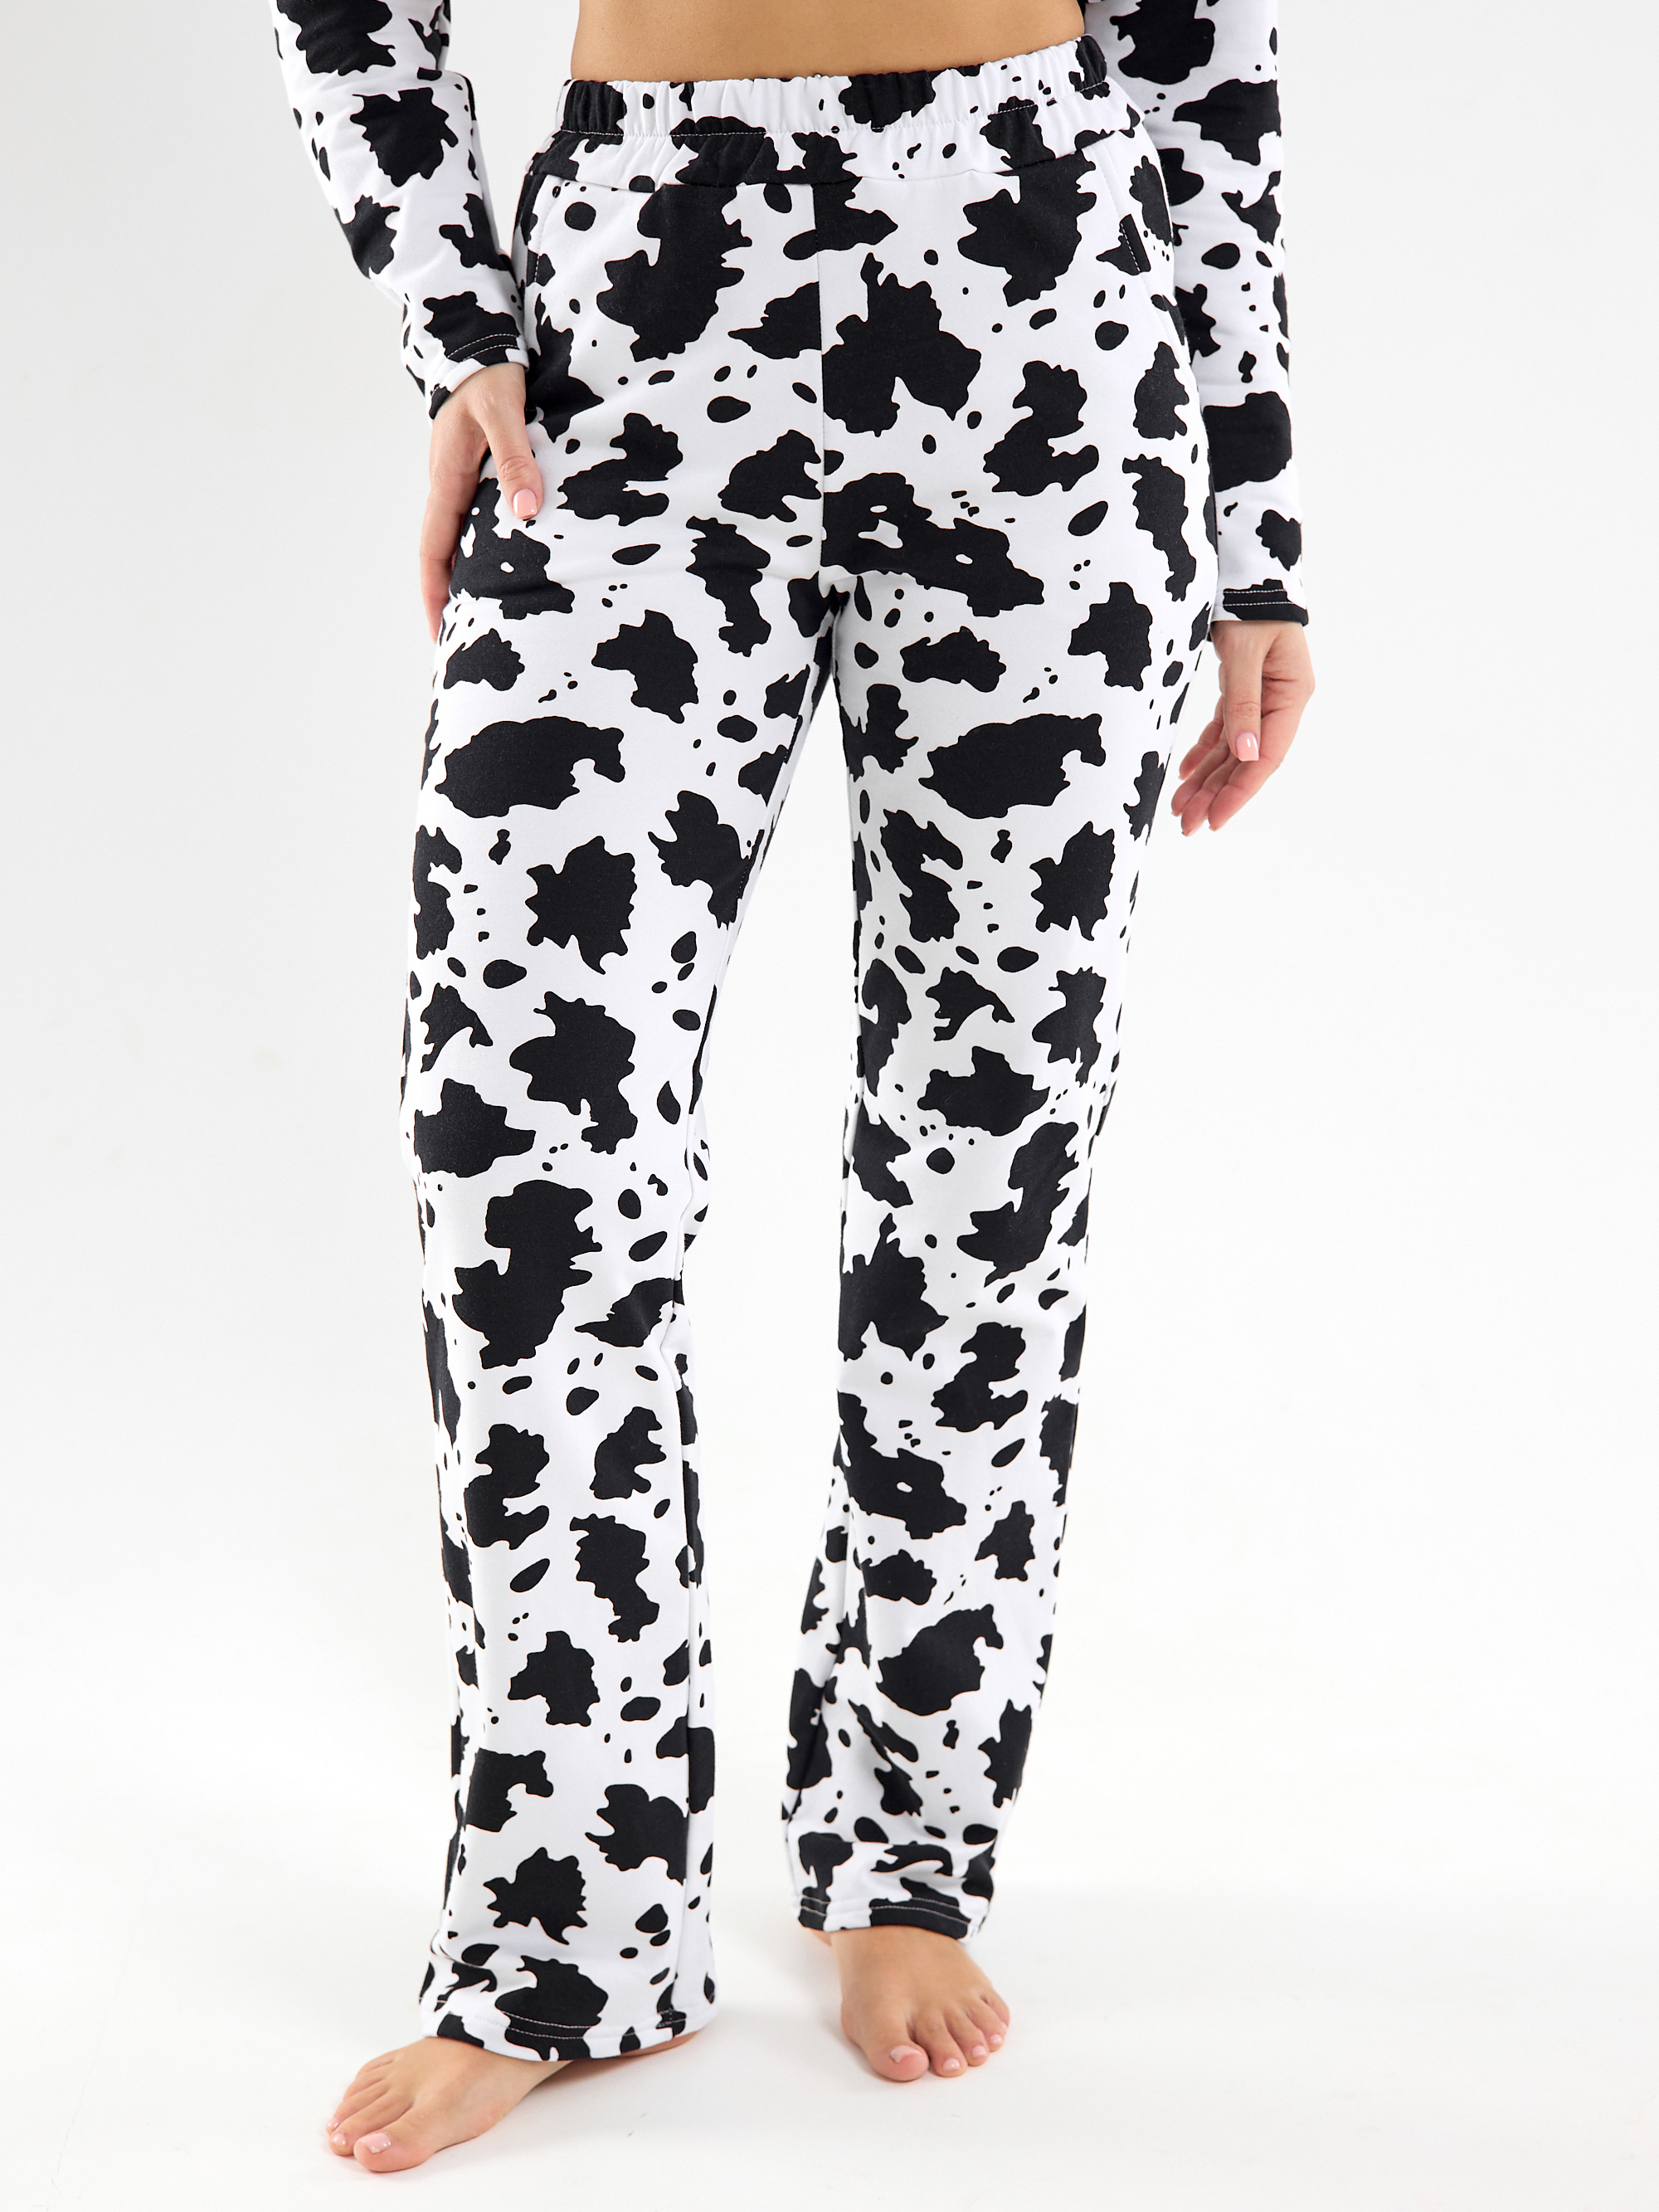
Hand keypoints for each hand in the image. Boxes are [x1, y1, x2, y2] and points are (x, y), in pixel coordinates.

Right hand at [419, 363, 542, 640]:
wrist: (477, 343)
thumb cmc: (490, 376)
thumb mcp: (504, 412)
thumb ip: (517, 457)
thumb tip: (525, 509)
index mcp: (448, 479)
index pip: (434, 550)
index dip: (435, 593)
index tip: (438, 632)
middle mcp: (448, 485)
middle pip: (441, 554)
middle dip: (446, 598)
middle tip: (459, 641)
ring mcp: (460, 479)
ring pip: (457, 539)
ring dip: (463, 576)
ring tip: (480, 615)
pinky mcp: (475, 471)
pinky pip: (473, 520)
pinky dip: (480, 549)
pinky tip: (499, 566)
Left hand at [1169, 619, 1314, 833]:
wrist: (1245, 566)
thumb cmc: (1250, 602)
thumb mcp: (1245, 652)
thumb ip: (1243, 703)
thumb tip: (1246, 755)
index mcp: (1291, 695)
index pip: (1267, 756)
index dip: (1240, 791)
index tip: (1214, 820)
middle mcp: (1280, 700)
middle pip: (1248, 760)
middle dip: (1216, 794)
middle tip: (1186, 825)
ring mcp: (1262, 695)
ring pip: (1233, 749)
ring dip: (1207, 779)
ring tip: (1179, 808)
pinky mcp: (1242, 687)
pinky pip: (1224, 729)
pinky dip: (1205, 751)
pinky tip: (1185, 773)